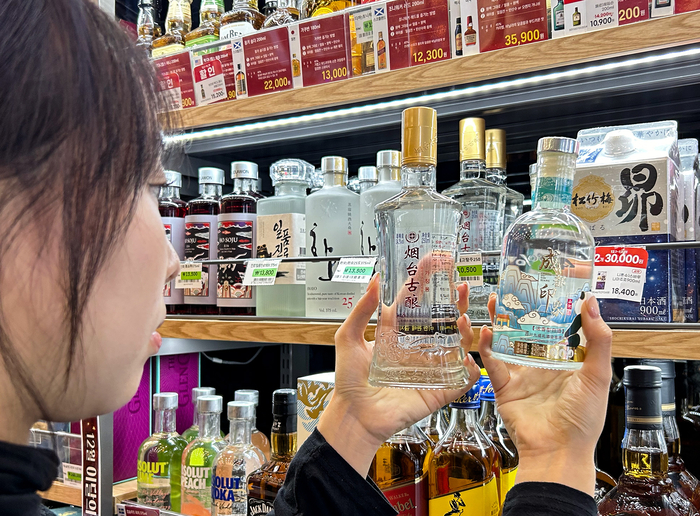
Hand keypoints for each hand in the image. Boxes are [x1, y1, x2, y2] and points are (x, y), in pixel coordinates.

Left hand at [317, 275, 480, 476]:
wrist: (355, 416)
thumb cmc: (349, 381)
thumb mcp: (348, 339)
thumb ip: (361, 310)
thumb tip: (373, 280)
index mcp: (396, 334)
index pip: (414, 302)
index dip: (424, 282)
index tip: (433, 261)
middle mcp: (416, 347)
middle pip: (441, 319)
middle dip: (453, 300)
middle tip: (459, 284)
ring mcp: (429, 368)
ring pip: (456, 344)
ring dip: (464, 328)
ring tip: (463, 314)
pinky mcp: (439, 390)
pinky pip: (462, 377)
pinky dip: (471, 366)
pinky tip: (469, 353)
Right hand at [478, 293, 612, 495]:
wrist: (557, 451)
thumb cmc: (583, 419)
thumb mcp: (597, 376)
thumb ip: (598, 340)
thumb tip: (592, 303)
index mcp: (567, 361)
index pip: (558, 326)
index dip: (551, 306)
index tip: (547, 283)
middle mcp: (542, 364)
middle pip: (528, 330)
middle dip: (519, 309)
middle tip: (513, 286)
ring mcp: (521, 374)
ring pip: (506, 340)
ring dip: (498, 320)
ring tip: (493, 299)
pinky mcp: (503, 386)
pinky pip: (492, 362)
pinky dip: (487, 346)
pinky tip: (487, 331)